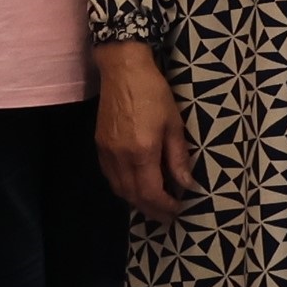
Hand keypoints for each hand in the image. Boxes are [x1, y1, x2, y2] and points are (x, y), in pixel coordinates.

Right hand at [91, 43, 201, 222]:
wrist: (123, 70)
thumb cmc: (154, 93)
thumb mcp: (174, 124)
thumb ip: (178, 158)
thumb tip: (187, 185)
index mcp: (142, 152)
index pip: (151, 193)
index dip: (165, 206)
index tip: (179, 209)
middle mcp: (120, 157)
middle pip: (133, 196)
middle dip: (151, 209)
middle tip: (167, 217)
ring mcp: (106, 152)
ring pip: (119, 188)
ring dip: (136, 201)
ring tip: (153, 206)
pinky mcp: (99, 145)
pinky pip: (110, 176)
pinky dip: (124, 187)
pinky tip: (135, 185)